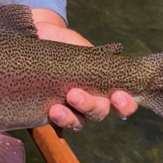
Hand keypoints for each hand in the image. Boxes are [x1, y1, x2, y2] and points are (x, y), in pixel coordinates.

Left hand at [34, 15, 138, 130]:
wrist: (37, 37)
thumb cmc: (63, 42)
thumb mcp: (79, 44)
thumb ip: (93, 57)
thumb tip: (105, 63)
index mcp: (103, 83)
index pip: (123, 101)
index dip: (126, 104)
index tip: (118, 96)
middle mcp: (91, 99)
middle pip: (100, 112)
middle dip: (91, 105)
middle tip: (74, 94)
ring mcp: (72, 108)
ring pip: (80, 122)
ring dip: (71, 118)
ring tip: (56, 108)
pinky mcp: (53, 112)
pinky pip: (59, 124)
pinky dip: (58, 121)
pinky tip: (51, 111)